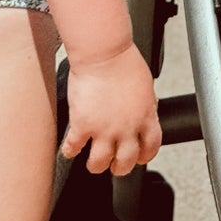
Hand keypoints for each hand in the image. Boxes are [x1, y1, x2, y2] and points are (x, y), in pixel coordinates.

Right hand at [62, 42, 160, 176]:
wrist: (104, 52)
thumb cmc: (124, 61)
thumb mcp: (145, 85)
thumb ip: (144, 104)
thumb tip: (143, 111)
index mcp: (145, 116)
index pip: (151, 147)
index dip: (144, 155)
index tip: (139, 157)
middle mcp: (126, 127)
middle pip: (126, 161)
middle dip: (120, 167)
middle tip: (114, 165)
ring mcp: (103, 129)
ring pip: (99, 163)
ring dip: (96, 165)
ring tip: (93, 162)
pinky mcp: (82, 126)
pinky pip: (73, 147)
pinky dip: (70, 150)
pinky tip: (69, 148)